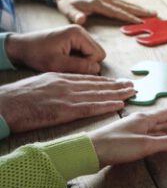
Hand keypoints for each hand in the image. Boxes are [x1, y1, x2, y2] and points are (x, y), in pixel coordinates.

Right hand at [0, 73, 133, 132]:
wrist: (2, 104)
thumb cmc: (15, 98)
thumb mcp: (37, 85)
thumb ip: (53, 87)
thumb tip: (62, 93)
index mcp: (57, 77)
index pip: (86, 79)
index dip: (104, 81)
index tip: (117, 81)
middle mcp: (65, 84)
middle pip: (96, 84)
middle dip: (116, 85)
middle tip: (132, 85)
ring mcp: (65, 97)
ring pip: (98, 94)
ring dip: (117, 94)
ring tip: (132, 93)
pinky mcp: (64, 110)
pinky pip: (90, 107)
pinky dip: (106, 105)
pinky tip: (119, 105)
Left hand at [4, 25, 104, 73]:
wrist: (21, 47)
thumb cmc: (36, 54)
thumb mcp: (57, 64)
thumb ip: (80, 66)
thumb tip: (97, 69)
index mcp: (78, 33)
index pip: (98, 55)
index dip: (87, 65)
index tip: (69, 66)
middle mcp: (80, 30)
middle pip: (98, 53)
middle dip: (86, 63)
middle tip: (68, 64)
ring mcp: (78, 33)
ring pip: (93, 54)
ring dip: (82, 61)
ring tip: (65, 61)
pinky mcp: (74, 38)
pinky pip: (86, 52)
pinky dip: (78, 58)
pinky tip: (65, 58)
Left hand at [55, 0, 155, 24]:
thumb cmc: (68, 2)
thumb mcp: (67, 10)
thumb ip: (75, 15)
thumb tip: (81, 20)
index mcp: (97, 2)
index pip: (115, 11)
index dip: (128, 17)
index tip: (139, 21)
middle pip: (125, 5)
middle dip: (140, 11)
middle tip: (154, 14)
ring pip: (126, 3)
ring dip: (140, 8)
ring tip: (153, 12)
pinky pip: (123, 1)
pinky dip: (134, 5)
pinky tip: (141, 9)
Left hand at [88, 109, 166, 166]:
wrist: (91, 151)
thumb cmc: (117, 145)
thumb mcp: (146, 144)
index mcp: (144, 118)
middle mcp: (139, 122)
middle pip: (162, 122)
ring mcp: (132, 130)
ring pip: (155, 130)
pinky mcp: (126, 140)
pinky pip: (148, 137)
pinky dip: (158, 139)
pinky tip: (160, 144)